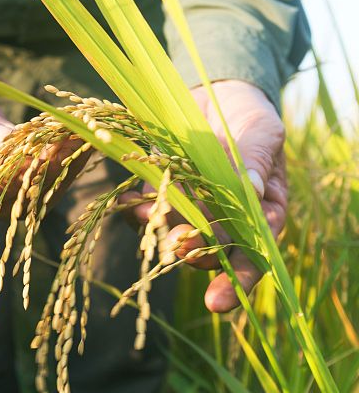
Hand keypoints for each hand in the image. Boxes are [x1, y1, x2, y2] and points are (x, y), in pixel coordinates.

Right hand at [0, 65, 86, 216]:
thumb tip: (6, 142)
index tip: (27, 161)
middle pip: (6, 200)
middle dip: (39, 171)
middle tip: (66, 144)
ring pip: (29, 193)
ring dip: (58, 166)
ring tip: (82, 136)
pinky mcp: (11, 181)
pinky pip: (38, 176)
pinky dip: (59, 156)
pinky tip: (79, 135)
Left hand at [125, 80, 286, 312]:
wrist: (215, 91)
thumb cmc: (249, 115)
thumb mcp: (262, 131)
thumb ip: (256, 159)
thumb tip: (250, 188)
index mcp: (260, 212)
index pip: (254, 254)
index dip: (237, 280)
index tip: (216, 302)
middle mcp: (224, 218)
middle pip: (211, 250)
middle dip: (194, 254)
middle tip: (179, 247)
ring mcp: (190, 206)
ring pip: (175, 233)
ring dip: (161, 233)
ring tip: (149, 221)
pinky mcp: (161, 190)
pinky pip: (147, 210)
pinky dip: (138, 211)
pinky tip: (132, 205)